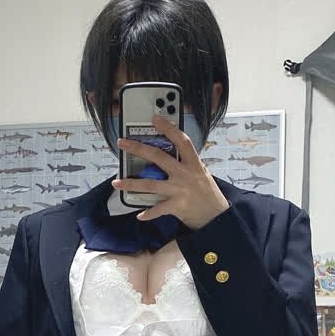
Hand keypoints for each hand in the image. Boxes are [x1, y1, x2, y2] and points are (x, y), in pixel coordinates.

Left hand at [111, 114, 229, 229]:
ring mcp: (180, 190)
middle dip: (138, 149)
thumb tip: (170, 152)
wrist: (217, 216)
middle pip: (158, 157)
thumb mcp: (201, 173)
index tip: (155, 118)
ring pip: (151, 184)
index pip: (181, 140)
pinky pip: (158, 209)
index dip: (168, 128)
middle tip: (122, 144)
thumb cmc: (208, 193)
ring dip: (131, 183)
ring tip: (117, 182)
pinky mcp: (177, 206)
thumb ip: (187, 163)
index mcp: (193, 163)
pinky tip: (139, 215)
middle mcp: (185, 175)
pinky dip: (148, 213)